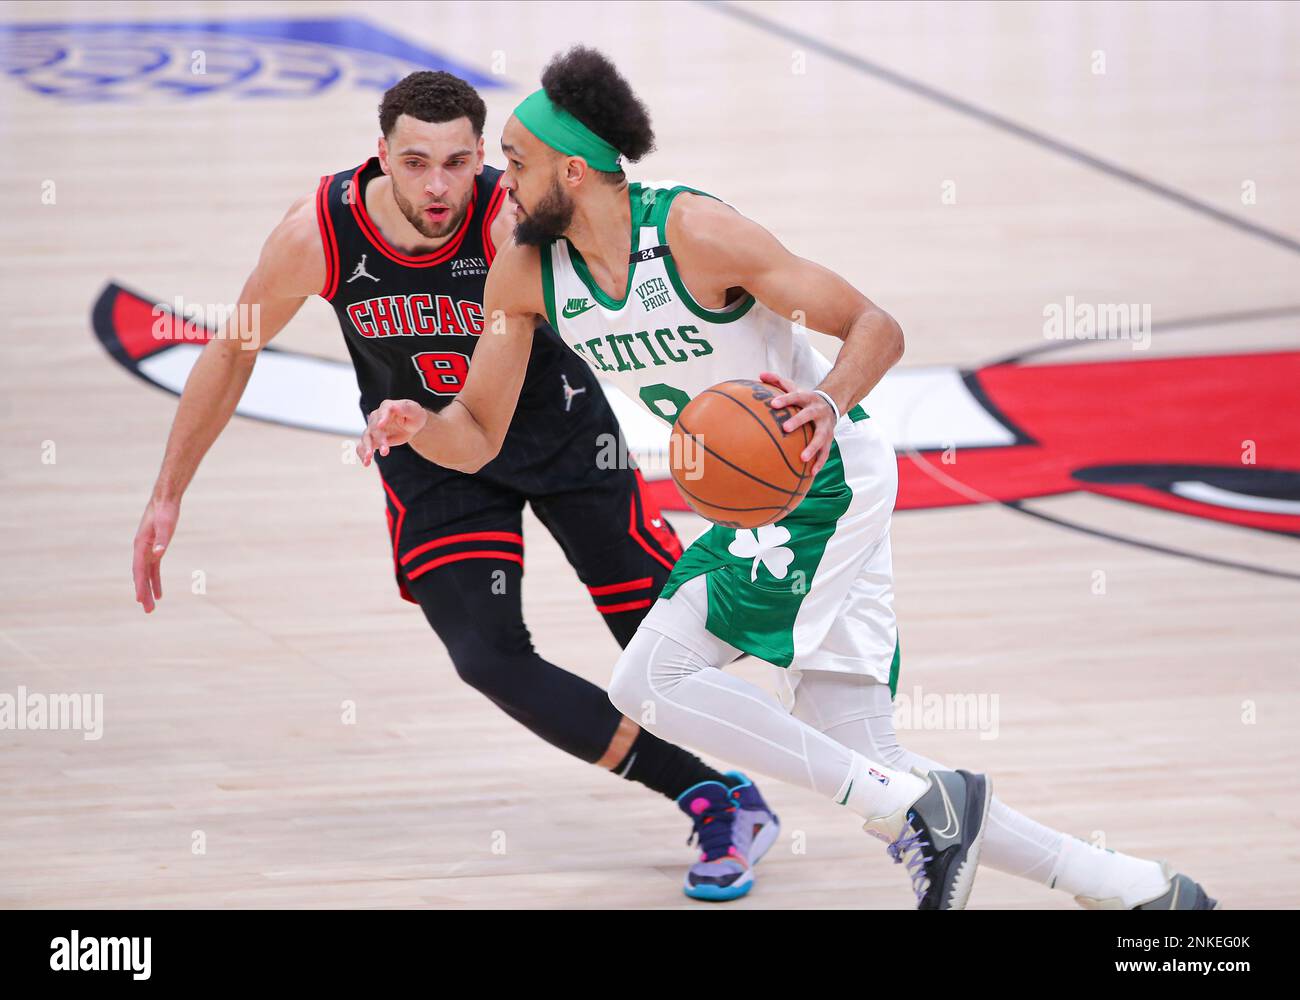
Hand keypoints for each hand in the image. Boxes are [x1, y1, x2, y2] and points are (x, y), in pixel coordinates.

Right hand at [133, 496, 179, 613]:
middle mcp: (141, 550)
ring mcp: (147, 551)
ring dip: (148, 590)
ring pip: (146, 575)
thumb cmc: (165, 512)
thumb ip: (162, 539)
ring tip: (151, 607)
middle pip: (140, 576)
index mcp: (140, 546)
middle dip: (143, 593)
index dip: (140, 585)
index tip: (141, 600)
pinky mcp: (154, 550)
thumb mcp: (166, 525)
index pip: (139, 570)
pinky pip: (153, 569)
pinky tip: (158, 593)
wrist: (165, 500)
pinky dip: (155, 581)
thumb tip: (159, 553)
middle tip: (148, 611)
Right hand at [357, 399, 427, 465]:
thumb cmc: (414, 415)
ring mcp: (372, 429)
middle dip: (379, 440)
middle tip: (385, 451)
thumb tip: (394, 406)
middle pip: (374, 428)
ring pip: (366, 438)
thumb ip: (405, 408)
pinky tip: (366, 463)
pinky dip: (362, 454)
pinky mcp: (372, 439)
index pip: (383, 411)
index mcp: (387, 407)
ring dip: (366, 448)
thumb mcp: (414, 411)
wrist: (411, 425)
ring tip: (368, 459)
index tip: (380, 426)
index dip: (382, 418)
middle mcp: (376, 417)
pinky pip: (363, 446)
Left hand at [758, 371, 835, 475]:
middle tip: (785, 428)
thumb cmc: (804, 399)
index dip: (785, 399)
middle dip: (798, 421)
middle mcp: (817, 411)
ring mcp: (825, 426)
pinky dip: (819, 462)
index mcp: (807, 398)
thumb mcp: (793, 388)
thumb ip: (777, 381)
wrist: (830, 405)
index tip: (773, 404)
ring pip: (820, 437)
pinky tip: (811, 473)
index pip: (795, 396)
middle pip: (808, 415)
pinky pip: (825, 452)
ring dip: (813, 448)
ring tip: (803, 459)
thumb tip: (760, 375)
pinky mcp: (829, 439)